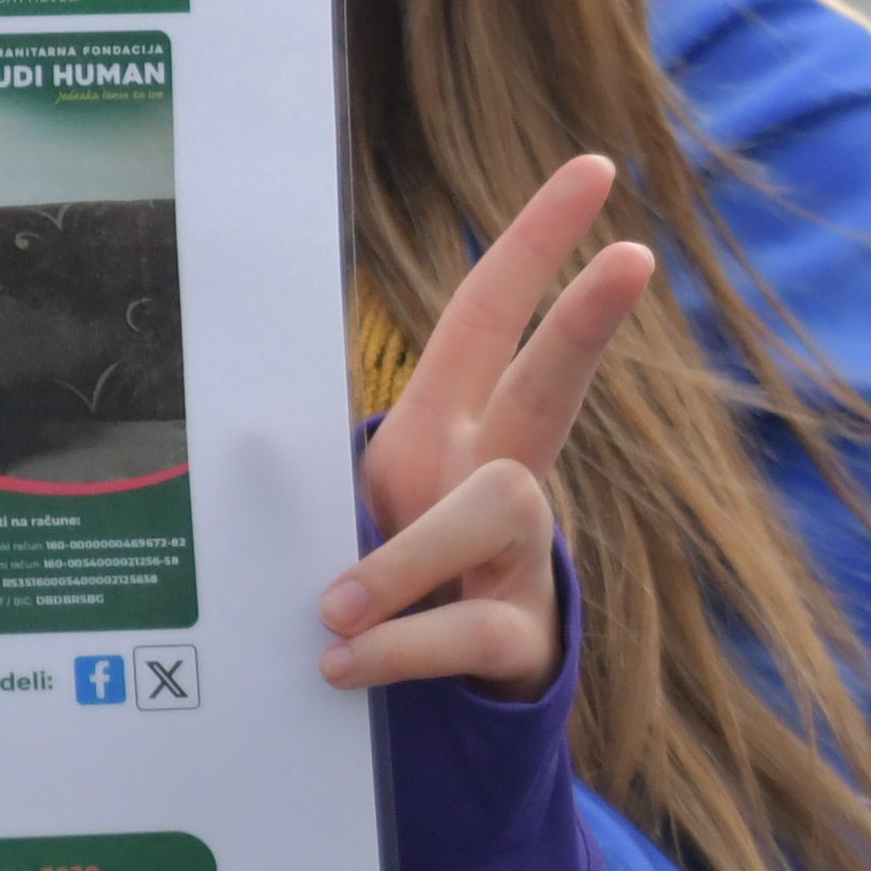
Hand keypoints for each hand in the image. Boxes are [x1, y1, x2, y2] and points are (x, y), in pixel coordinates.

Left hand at [329, 155, 661, 698]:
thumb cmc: (376, 582)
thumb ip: (299, 470)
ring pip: (499, 507)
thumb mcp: (339, 511)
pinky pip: (467, 626)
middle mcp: (493, 476)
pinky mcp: (517, 637)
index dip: (536, 243)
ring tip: (335, 611)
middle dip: (584, 321)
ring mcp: (517, 556)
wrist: (437, 700)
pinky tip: (343, 665)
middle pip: (547, 386)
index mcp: (445, 430)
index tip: (596, 170)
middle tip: (636, 257)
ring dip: (407, 557)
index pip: (489, 319)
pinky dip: (397, 647)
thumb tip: (234, 433)